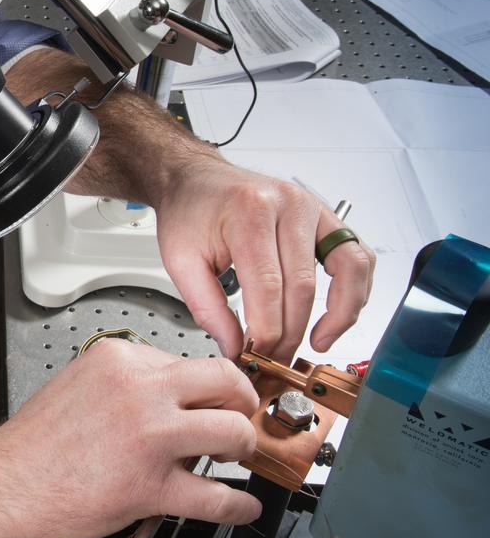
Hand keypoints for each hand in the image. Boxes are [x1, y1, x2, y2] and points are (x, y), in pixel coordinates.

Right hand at [0, 339, 260, 537]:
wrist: (4, 485)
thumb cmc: (35, 443)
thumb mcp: (81, 382)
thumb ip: (127, 383)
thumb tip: (171, 395)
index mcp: (120, 359)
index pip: (189, 360)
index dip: (210, 385)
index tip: (217, 398)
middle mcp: (139, 390)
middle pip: (226, 382)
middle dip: (243, 404)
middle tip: (240, 420)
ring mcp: (149, 438)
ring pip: (234, 432)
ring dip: (245, 448)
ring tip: (236, 459)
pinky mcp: (151, 486)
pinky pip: (218, 497)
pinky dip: (239, 506)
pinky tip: (241, 507)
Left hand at [154, 155, 375, 360]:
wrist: (197, 180)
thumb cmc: (190, 212)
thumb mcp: (180, 260)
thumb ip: (206, 307)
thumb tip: (234, 347)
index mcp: (249, 212)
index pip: (268, 285)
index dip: (266, 330)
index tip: (256, 355)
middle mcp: (288, 205)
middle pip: (303, 285)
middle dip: (292, 332)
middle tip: (276, 358)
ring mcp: (314, 208)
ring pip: (346, 269)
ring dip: (339, 315)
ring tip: (317, 343)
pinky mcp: (327, 216)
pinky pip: (357, 256)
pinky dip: (356, 289)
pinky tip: (337, 314)